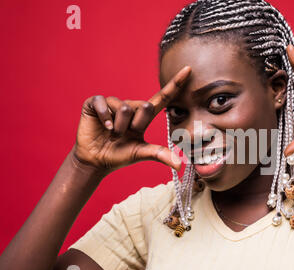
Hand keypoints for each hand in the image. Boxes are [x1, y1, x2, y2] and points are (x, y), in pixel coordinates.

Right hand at [73, 66, 190, 174]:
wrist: (95, 161)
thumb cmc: (119, 155)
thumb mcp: (141, 153)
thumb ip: (160, 155)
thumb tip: (180, 165)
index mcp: (144, 116)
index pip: (163, 98)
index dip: (175, 84)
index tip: (189, 69)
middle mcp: (130, 106)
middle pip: (144, 106)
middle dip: (135, 125)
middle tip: (124, 135)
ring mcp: (112, 103)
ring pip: (125, 108)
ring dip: (119, 126)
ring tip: (112, 133)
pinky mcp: (95, 103)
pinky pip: (104, 103)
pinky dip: (104, 117)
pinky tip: (103, 126)